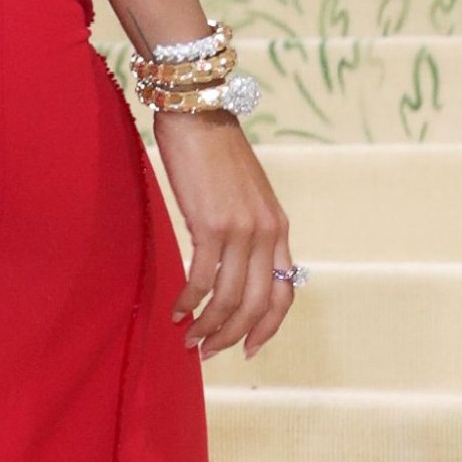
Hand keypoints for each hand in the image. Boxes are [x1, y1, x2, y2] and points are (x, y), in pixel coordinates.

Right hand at [153, 110, 294, 359]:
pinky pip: (201, 279)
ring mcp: (241, 230)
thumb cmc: (213, 149)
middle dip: (232, 336)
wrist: (197, 110)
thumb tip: (228, 266)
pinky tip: (176, 310)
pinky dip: (188, 301)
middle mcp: (266, 233)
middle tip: (207, 350)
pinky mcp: (210, 224)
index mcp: (278, 227)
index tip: (249, 348)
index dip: (268, 327)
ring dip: (208, 326)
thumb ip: (246, 228)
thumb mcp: (244, 193)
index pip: (285, 292)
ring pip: (229, 298)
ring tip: (188, 339)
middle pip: (256, 304)